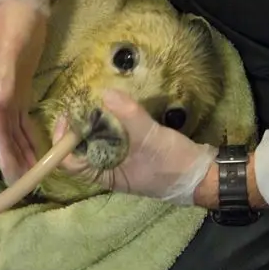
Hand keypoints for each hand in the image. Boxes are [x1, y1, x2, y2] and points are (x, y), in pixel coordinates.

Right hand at [0, 0, 48, 184]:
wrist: (20, 2)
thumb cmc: (12, 24)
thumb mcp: (8, 46)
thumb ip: (3, 74)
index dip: (2, 154)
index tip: (11, 176)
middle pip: (3, 136)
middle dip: (12, 160)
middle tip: (25, 184)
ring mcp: (8, 94)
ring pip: (13, 131)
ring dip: (21, 152)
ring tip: (33, 174)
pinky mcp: (21, 89)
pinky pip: (23, 120)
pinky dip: (29, 136)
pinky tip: (37, 149)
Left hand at [52, 89, 217, 205]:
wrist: (204, 176)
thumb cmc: (173, 163)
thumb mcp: (150, 137)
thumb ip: (128, 116)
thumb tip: (106, 93)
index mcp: (106, 175)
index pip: (71, 163)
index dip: (64, 141)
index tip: (68, 116)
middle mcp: (109, 171)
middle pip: (82, 150)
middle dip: (80, 127)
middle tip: (82, 103)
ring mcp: (121, 163)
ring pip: (99, 143)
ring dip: (96, 125)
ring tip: (96, 103)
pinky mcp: (134, 154)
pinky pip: (114, 139)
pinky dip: (112, 125)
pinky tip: (116, 110)